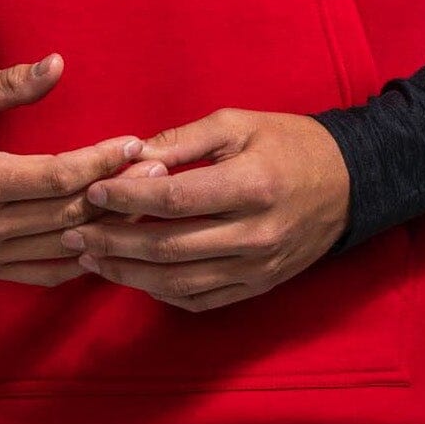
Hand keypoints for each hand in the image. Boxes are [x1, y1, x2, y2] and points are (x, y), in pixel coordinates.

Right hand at [0, 51, 168, 284]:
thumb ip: (9, 85)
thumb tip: (57, 64)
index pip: (56, 177)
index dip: (100, 161)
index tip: (134, 143)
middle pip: (67, 214)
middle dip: (117, 192)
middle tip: (158, 170)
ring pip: (62, 246)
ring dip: (107, 227)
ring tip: (146, 203)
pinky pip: (45, 273)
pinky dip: (81, 260)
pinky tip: (110, 242)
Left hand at [59, 108, 351, 310]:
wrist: (350, 182)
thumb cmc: (289, 142)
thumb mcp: (237, 123)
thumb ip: (182, 141)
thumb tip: (129, 156)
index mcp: (250, 185)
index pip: (174, 200)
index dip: (127, 199)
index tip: (91, 193)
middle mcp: (254, 234)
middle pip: (170, 248)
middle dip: (114, 243)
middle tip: (74, 234)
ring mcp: (258, 267)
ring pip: (180, 282)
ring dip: (129, 275)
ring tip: (91, 260)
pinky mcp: (259, 286)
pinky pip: (202, 299)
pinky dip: (163, 292)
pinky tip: (135, 278)